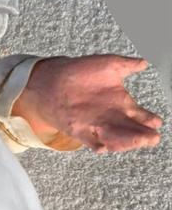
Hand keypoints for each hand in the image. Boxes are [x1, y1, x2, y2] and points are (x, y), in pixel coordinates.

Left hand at [13, 54, 162, 153]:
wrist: (53, 79)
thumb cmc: (81, 72)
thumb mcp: (108, 65)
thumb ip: (127, 64)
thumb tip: (145, 62)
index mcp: (122, 104)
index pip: (142, 117)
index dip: (150, 120)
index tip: (156, 121)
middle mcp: (111, 118)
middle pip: (132, 132)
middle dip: (143, 137)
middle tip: (151, 137)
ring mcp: (96, 125)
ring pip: (116, 140)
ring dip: (126, 143)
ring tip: (134, 142)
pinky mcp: (79, 130)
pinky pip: (90, 142)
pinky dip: (97, 145)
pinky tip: (103, 147)